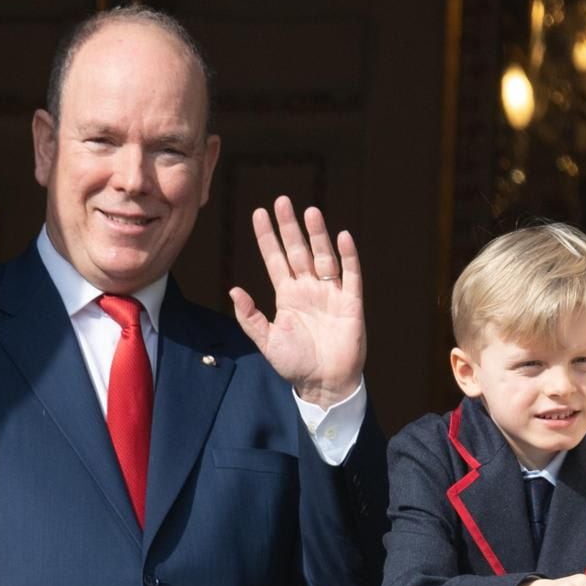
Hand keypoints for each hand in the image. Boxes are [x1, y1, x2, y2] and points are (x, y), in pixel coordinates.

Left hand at [229, 195, 365, 406]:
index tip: (259, 213)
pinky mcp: (350, 303)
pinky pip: (350, 275)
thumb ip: (249, 317)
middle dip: (290, 227)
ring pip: (323, 257)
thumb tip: (234, 290)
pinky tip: (342, 237)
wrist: (323, 385)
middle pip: (298, 251)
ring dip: (317, 235)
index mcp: (286, 295)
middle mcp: (307, 289)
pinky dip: (347, 256)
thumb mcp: (266, 340)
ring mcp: (330, 293)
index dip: (267, 237)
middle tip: (282, 201)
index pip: (275, 259)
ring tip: (310, 212)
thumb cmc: (294, 364)